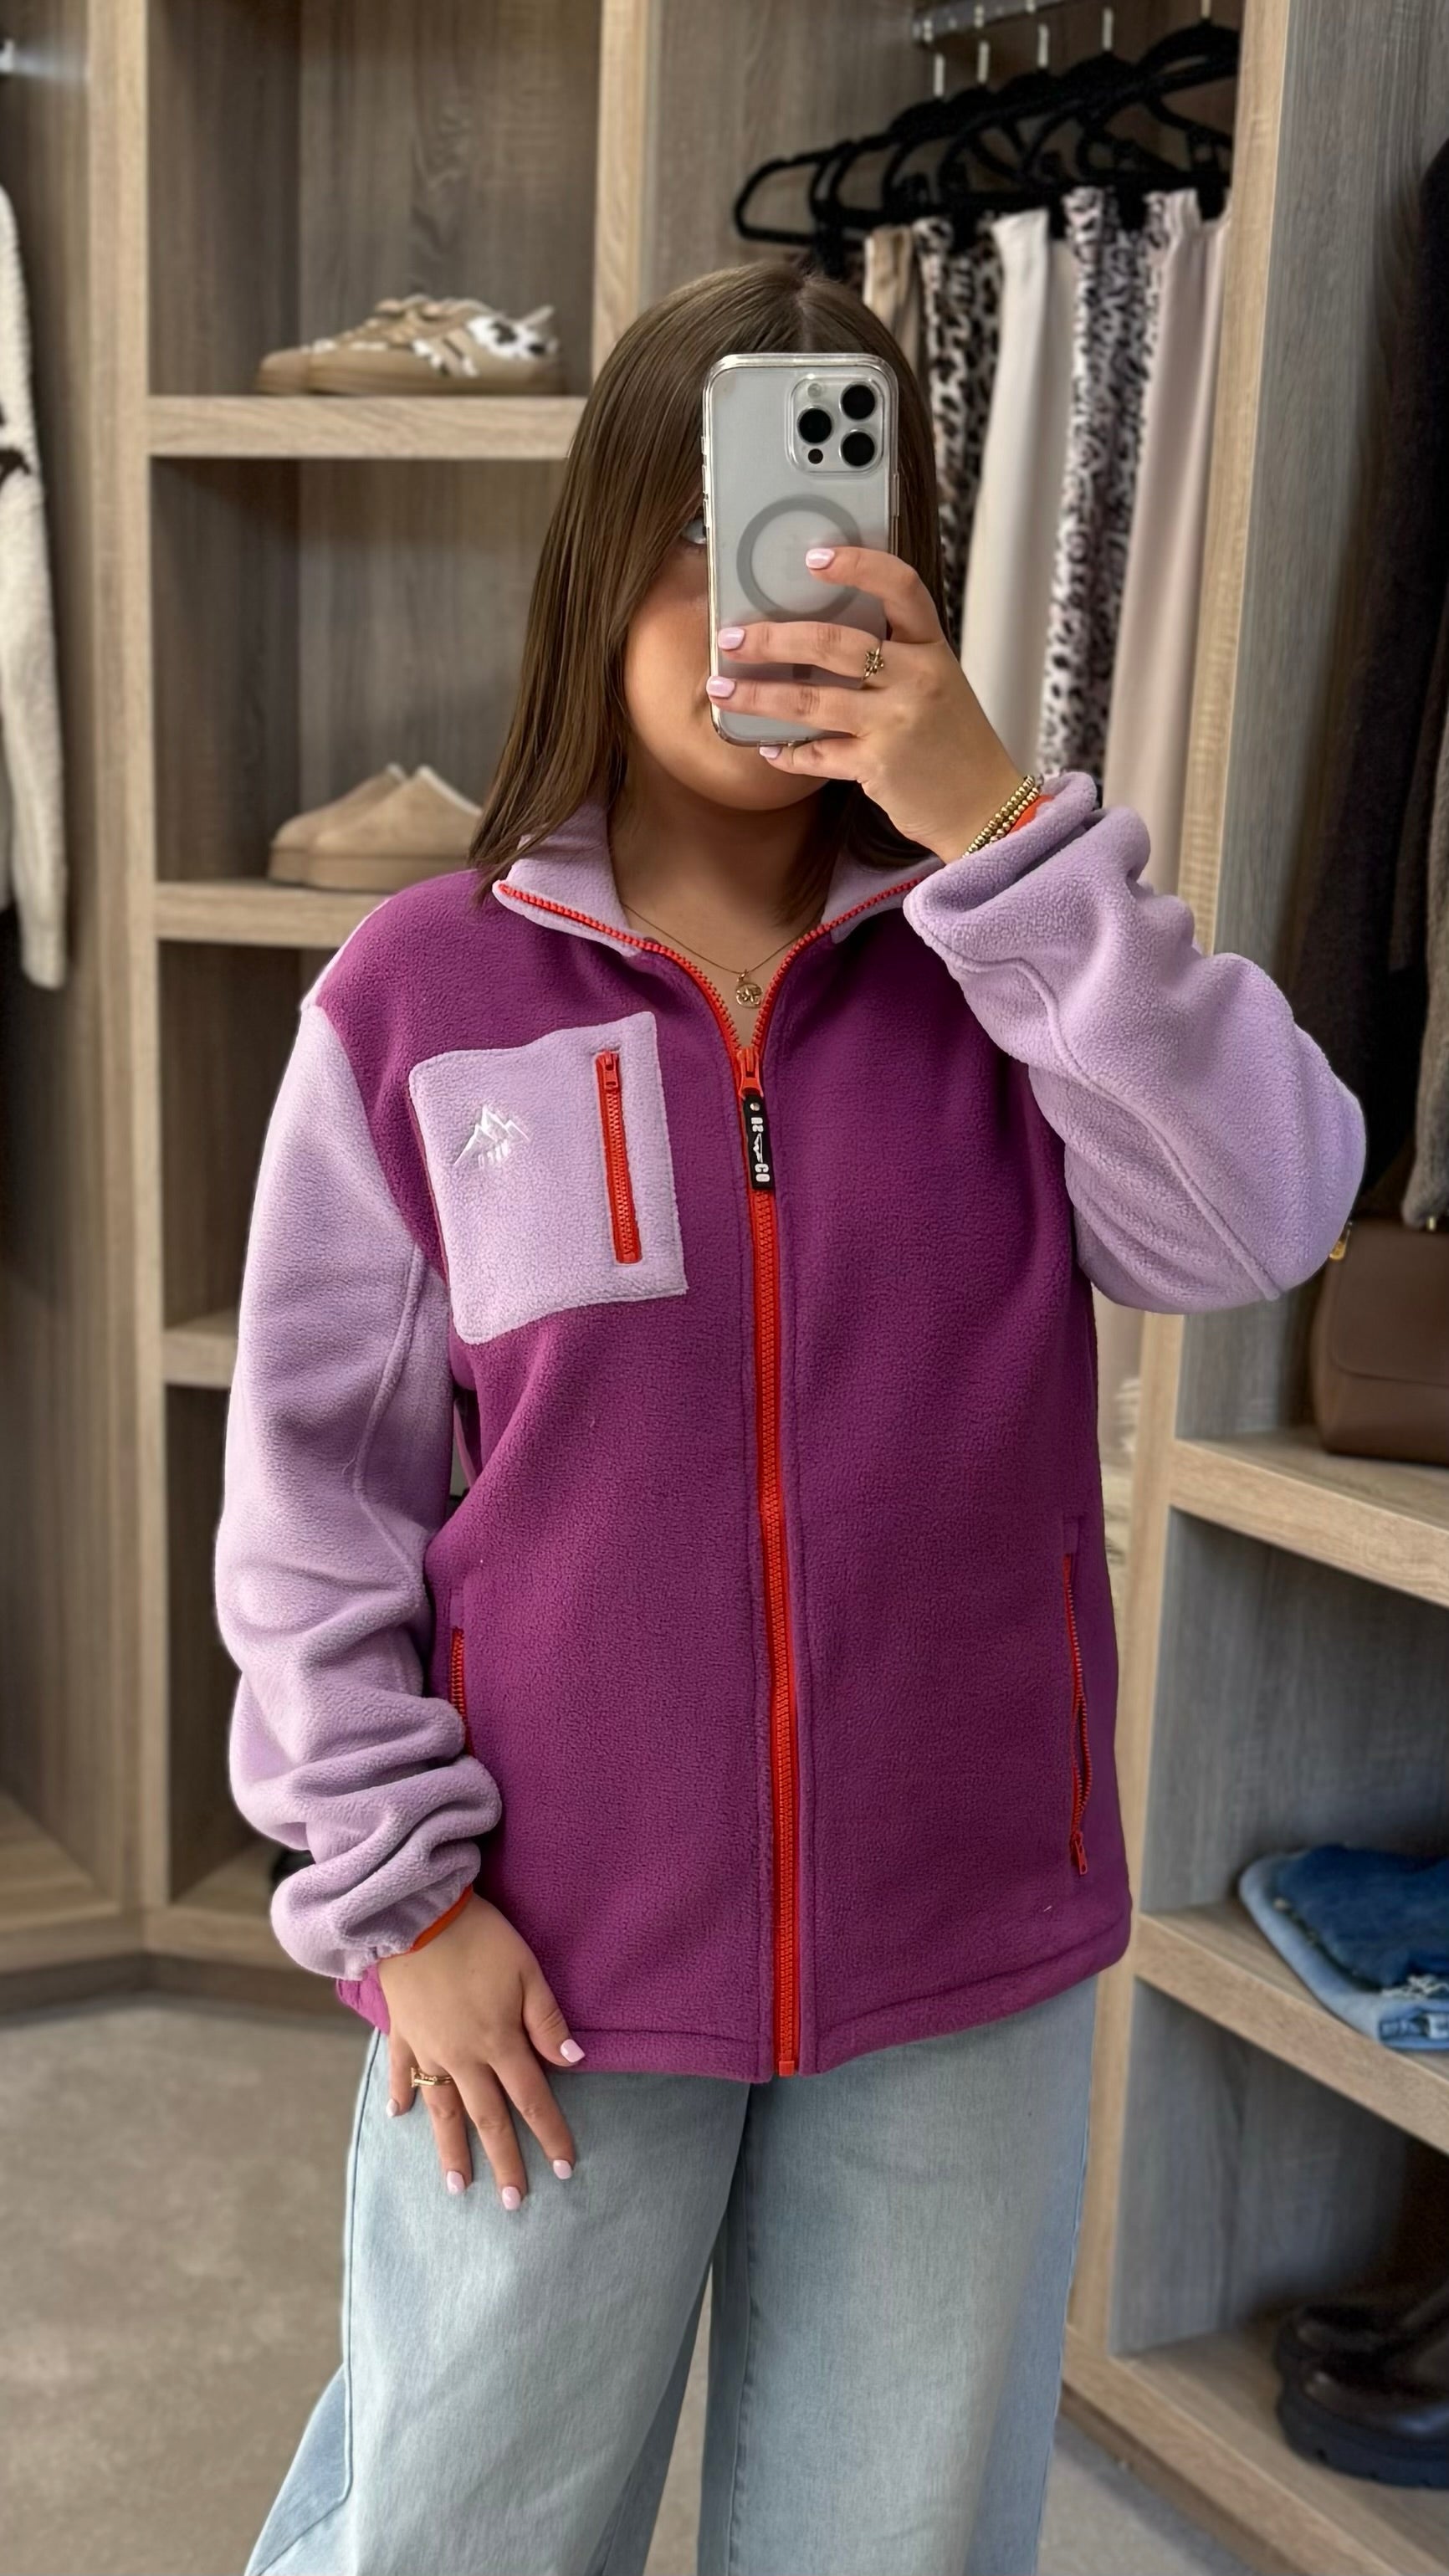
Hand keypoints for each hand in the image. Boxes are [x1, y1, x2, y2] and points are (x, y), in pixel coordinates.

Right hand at [377, 1895, 582, 2207]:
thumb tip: (573, 2061)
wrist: (415, 1916)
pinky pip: (400, 2072)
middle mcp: (462, 2058)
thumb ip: (547, 2020)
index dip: (550, 2133)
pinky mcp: (402, 2033)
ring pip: (442, 2111)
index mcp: (498, 2043)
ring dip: (451, 2151)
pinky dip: (401, 2094)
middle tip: (513, 2202)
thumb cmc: (480, 1938)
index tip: (563, 2168)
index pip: (531, 2098)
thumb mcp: (526, 1971)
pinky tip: (400, 2116)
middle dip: (504, 2162)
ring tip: (457, 2186)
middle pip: (488, 2118)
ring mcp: (427, 2049)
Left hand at [707, 545, 1024, 862]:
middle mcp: (917, 679)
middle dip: (774, 638)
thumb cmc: (955, 743)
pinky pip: (817, 754)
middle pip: (834, 643)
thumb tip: (819, 641)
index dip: (858, 565)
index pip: (900, 587)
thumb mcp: (938, 684)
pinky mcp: (878, 766)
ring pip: (810, 700)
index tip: (814, 556)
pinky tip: (766, 746)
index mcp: (932, 649)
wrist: (986, 806)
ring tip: (720, 690)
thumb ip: (894, 658)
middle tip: (732, 637)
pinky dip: (786, 753)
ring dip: (757, 695)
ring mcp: (896, 723)